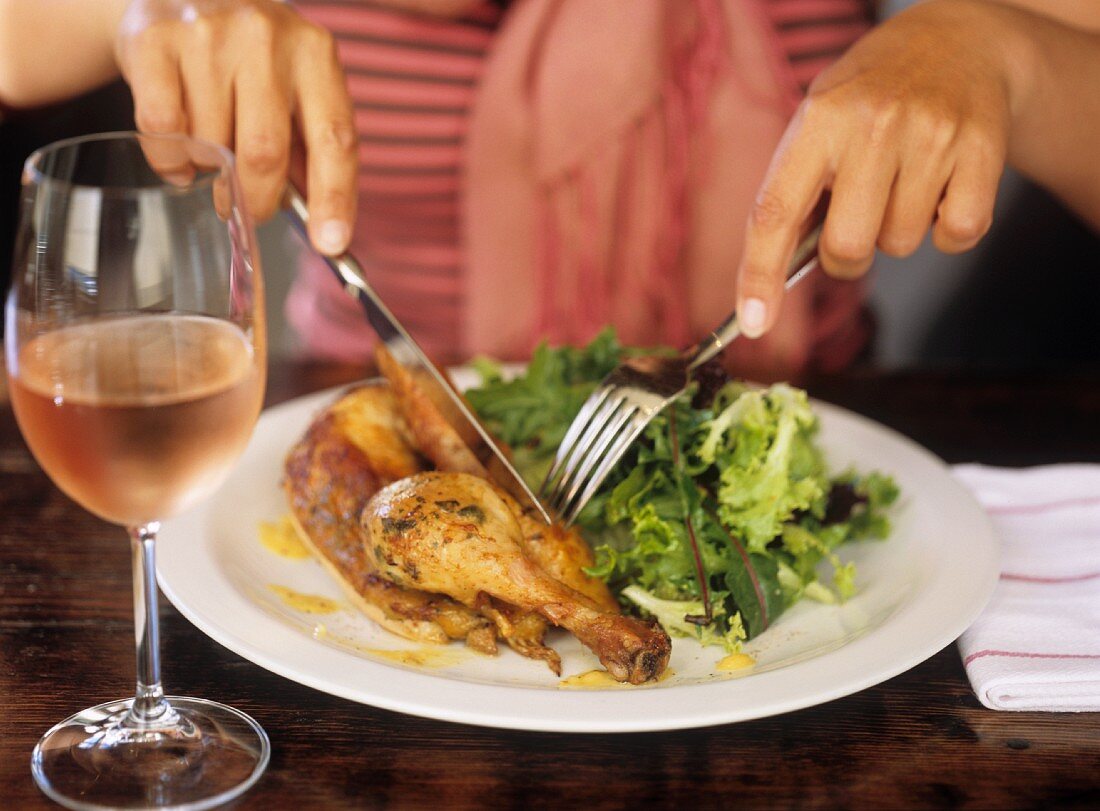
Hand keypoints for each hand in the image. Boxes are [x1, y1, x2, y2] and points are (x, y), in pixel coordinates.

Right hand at [115, 0, 355, 253]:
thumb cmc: (251, 57)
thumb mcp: (295, 87)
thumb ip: (310, 149)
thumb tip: (325, 227)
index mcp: (315, 54)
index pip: (334, 138)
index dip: (334, 198)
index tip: (331, 244)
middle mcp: (267, 39)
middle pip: (264, 152)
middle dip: (257, 199)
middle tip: (249, 210)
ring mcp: (209, 35)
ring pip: (209, 145)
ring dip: (209, 172)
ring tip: (209, 156)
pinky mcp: (154, 40)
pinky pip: (163, 131)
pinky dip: (169, 159)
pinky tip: (179, 149)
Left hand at [734, 0, 1031, 337]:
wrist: (961, 40)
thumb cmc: (872, 96)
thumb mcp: (820, 121)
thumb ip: (797, 188)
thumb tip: (776, 276)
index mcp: (818, 121)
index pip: (774, 211)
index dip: (759, 274)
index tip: (753, 323)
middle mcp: (873, 125)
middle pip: (847, 247)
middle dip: (844, 257)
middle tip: (854, 222)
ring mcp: (931, 136)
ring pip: (901, 245)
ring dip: (897, 232)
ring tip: (903, 181)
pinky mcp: (982, 149)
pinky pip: (958, 236)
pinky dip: (948, 231)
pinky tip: (942, 190)